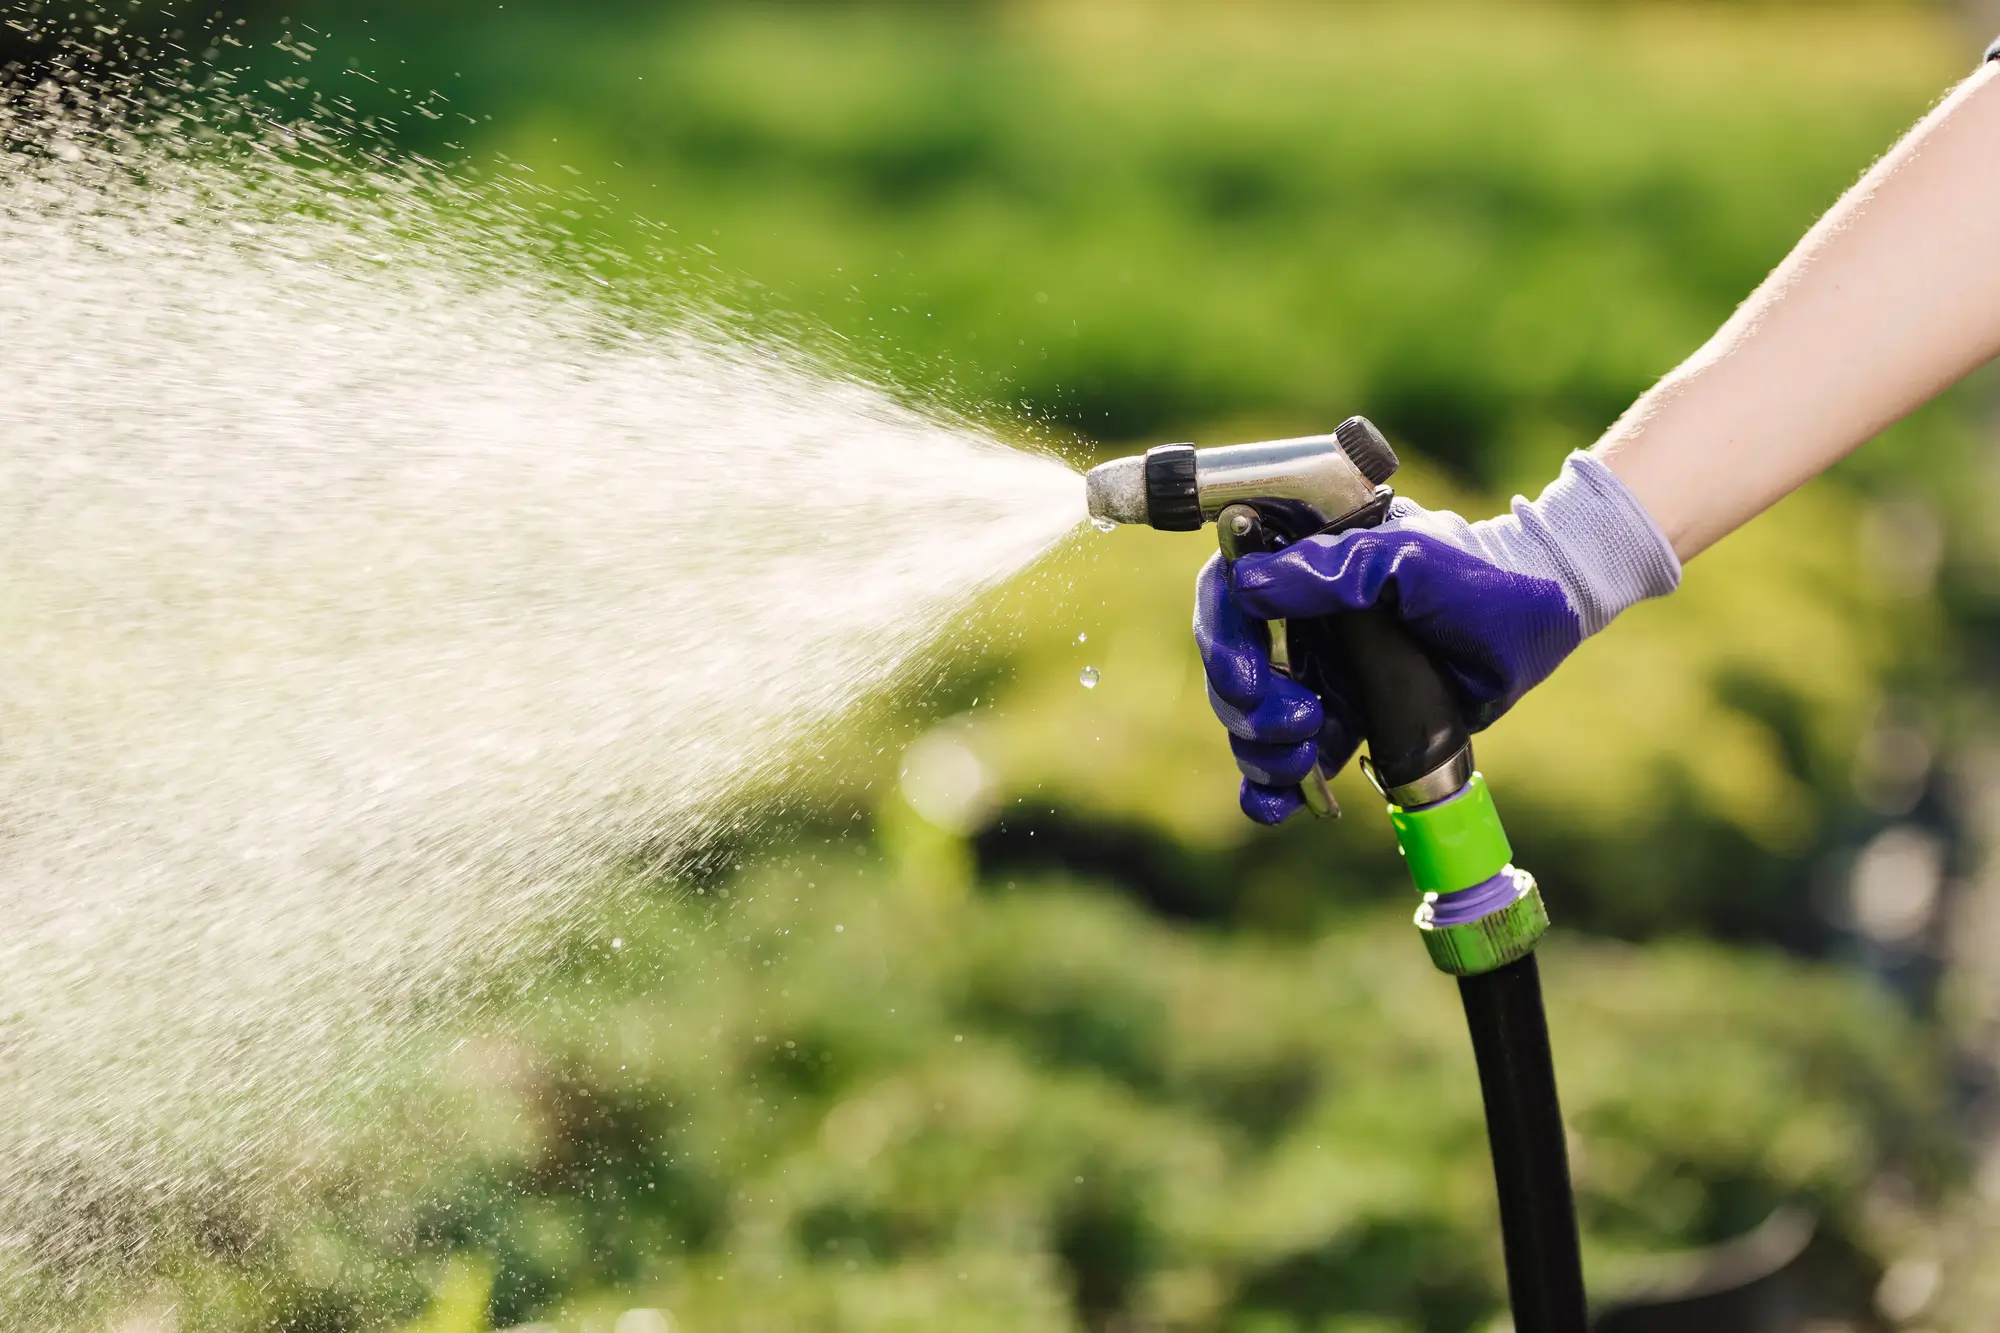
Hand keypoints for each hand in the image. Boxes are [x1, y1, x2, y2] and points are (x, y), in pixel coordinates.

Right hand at [1194, 453, 1679, 823]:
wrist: (1533, 630)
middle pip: (1231, 662)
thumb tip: (1250, 585)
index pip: (1226, 589)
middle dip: (1246, 705)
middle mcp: (1298, 618)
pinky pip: (1284, 759)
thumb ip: (1331, 568)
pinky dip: (1268, 788)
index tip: (1249, 679)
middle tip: (1301, 724)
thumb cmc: (1477, 579)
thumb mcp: (1407, 560)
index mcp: (1304, 565)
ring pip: (1249, 717)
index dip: (1223, 636)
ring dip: (1259, 748)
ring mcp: (1315, 670)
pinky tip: (1277, 806)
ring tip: (1307, 758)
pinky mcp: (1339, 719)